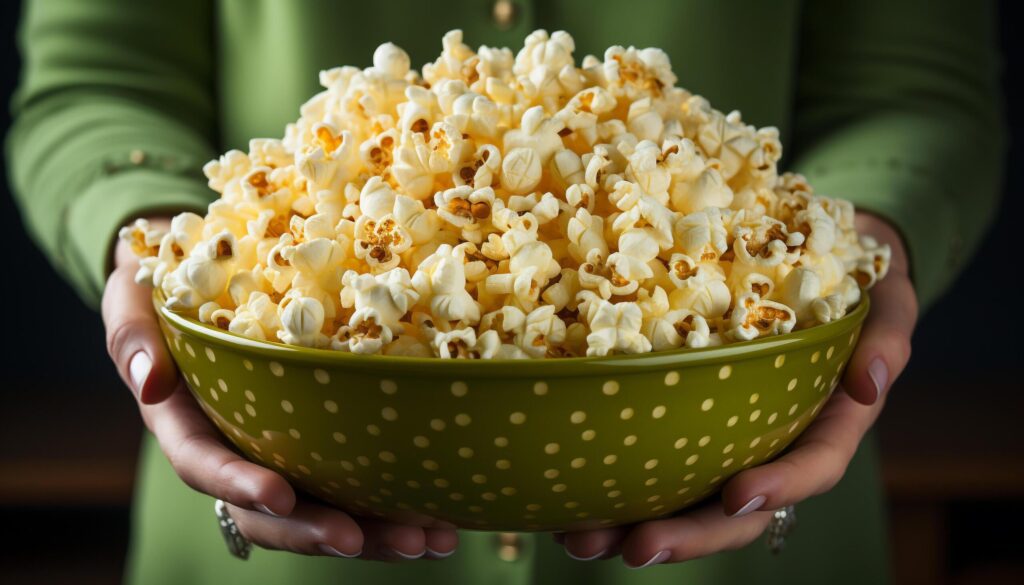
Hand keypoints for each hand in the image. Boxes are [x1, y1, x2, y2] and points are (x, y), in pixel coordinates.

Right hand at [102, 218, 457, 559]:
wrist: (195, 269)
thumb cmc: (162, 280)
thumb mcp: (133, 294)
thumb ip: (132, 334)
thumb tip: (149, 382)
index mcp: (182, 419)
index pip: (203, 463)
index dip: (239, 483)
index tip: (281, 494)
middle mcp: (233, 445)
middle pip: (271, 510)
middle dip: (318, 530)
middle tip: (369, 539)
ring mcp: (278, 448)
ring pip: (319, 509)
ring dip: (373, 534)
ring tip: (429, 542)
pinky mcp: (316, 441)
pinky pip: (350, 483)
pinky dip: (392, 506)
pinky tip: (438, 522)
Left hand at [555, 212, 916, 567]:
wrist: (821, 265)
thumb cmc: (857, 282)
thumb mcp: (886, 299)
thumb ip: (889, 336)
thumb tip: (873, 382)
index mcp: (828, 423)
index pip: (811, 466)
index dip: (781, 486)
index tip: (740, 494)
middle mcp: (774, 443)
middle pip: (735, 509)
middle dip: (686, 535)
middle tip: (634, 547)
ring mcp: (729, 439)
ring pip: (686, 499)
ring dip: (632, 526)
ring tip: (578, 539)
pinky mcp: (690, 422)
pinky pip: (656, 463)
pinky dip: (614, 484)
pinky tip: (565, 499)